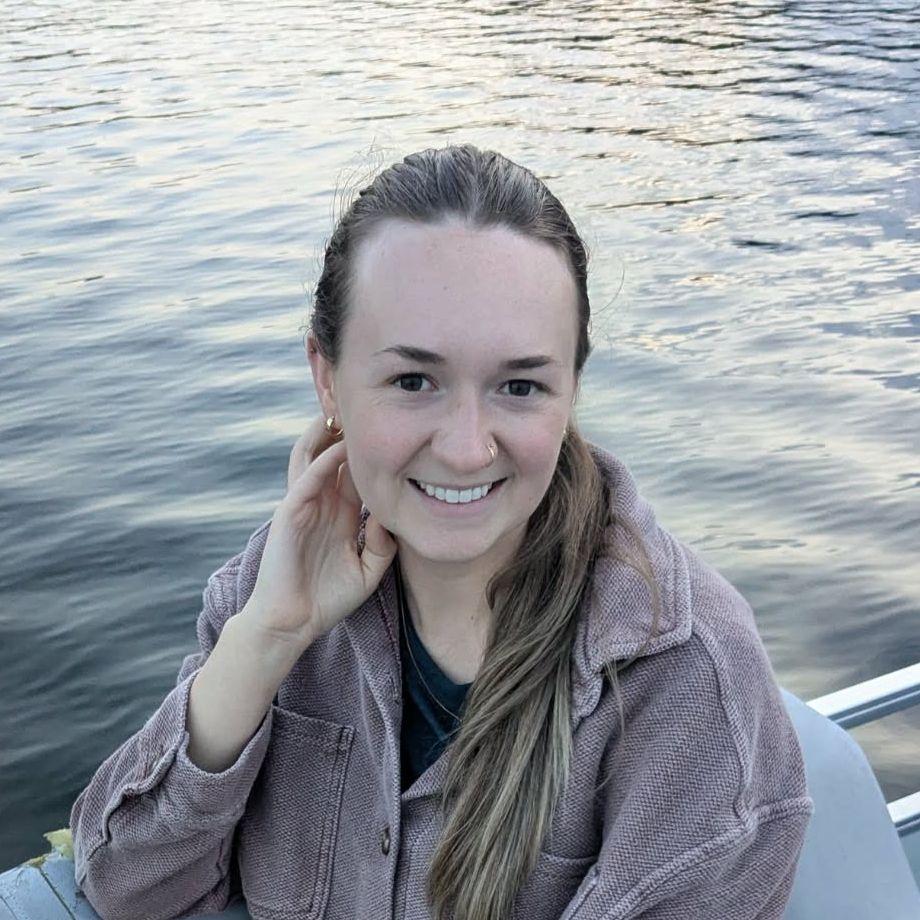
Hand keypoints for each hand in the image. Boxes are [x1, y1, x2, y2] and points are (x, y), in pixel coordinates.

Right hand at [239, 414, 396, 652]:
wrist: (292, 624)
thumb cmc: (327, 599)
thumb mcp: (368, 571)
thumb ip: (383, 546)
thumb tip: (391, 519)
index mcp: (340, 514)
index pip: (355, 472)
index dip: (370, 450)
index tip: (394, 427)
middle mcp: (322, 503)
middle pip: (332, 455)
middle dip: (346, 431)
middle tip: (367, 404)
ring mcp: (304, 505)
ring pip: (313, 457)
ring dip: (327, 434)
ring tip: (345, 410)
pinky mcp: (290, 513)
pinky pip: (307, 480)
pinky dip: (323, 462)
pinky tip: (341, 449)